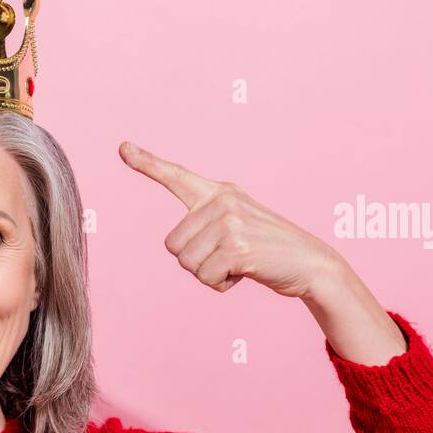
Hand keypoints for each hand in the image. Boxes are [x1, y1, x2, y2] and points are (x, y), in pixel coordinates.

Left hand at [119, 141, 341, 298]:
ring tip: (238, 264)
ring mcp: (230, 221)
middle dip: (196, 262)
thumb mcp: (235, 228)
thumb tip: (177, 247)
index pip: (176, 176)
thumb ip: (206, 227)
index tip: (123, 147)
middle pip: (173, 246)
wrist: (310, 263)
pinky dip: (221, 285)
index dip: (147, 163)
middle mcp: (222, 200)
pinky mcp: (237, 246)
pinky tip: (244, 273)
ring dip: (209, 275)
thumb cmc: (266, 251)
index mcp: (218, 193)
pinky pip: (206, 277)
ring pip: (187, 264)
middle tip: (229, 258)